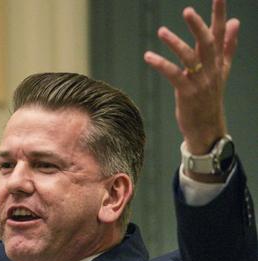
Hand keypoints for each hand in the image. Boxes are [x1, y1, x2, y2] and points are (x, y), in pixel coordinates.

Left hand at [143, 0, 237, 155]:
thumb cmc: (210, 96)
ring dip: (175, 43)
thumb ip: (228, 46)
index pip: (221, 34)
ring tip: (161, 31)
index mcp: (219, 61)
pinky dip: (161, 64)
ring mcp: (200, 82)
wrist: (207, 127)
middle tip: (187, 11)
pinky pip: (174, 75)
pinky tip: (149, 56)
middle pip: (207, 43)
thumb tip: (234, 22)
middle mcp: (211, 69)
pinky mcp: (187, 93)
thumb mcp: (221, 70)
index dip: (220, 15)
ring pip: (190, 58)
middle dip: (198, 26)